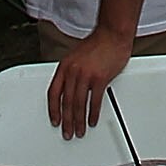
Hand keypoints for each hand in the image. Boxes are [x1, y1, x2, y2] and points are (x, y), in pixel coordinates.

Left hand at [48, 23, 133, 138]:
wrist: (112, 34)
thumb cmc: (97, 43)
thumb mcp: (76, 56)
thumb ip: (71, 72)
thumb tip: (70, 89)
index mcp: (64, 66)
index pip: (53, 93)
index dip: (53, 109)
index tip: (55, 120)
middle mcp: (73, 72)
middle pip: (66, 102)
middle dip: (66, 121)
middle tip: (67, 132)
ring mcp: (86, 75)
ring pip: (78, 104)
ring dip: (78, 121)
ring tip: (79, 130)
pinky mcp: (100, 79)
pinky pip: (94, 101)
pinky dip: (93, 113)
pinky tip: (92, 120)